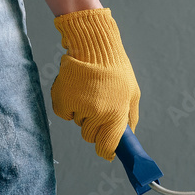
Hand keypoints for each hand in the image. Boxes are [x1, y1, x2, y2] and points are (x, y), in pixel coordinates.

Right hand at [51, 8, 139, 160]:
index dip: (105, 150)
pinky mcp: (63, 100)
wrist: (93, 45)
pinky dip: (67, 104)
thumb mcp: (132, 92)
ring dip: (81, 112)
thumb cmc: (115, 69)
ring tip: (88, 90)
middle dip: (94, 125)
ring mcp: (79, 107)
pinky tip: (75, 88)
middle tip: (98, 104)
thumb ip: (130, 118)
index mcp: (117, 113)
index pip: (107, 146)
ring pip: (77, 123)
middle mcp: (98, 113)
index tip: (105, 149)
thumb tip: (128, 137)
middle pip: (90, 136)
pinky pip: (63, 114)